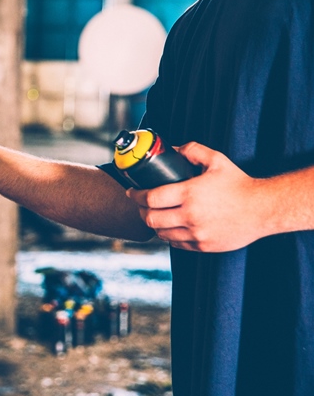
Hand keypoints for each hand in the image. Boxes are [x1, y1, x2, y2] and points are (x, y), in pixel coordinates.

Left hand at [126, 142, 269, 251]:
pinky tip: (170, 227)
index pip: (151, 198)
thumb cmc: (239, 184)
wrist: (263, 209)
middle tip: (141, 205)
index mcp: (190, 194)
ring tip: (155, 215)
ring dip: (154, 224)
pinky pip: (176, 244)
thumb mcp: (216, 160)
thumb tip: (172, 149)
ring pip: (161, 233)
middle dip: (141, 211)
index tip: (132, 192)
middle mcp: (190, 216)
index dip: (136, 195)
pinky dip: (169, 235)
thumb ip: (192, 150)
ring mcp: (196, 234)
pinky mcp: (203, 246)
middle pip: (150, 218)